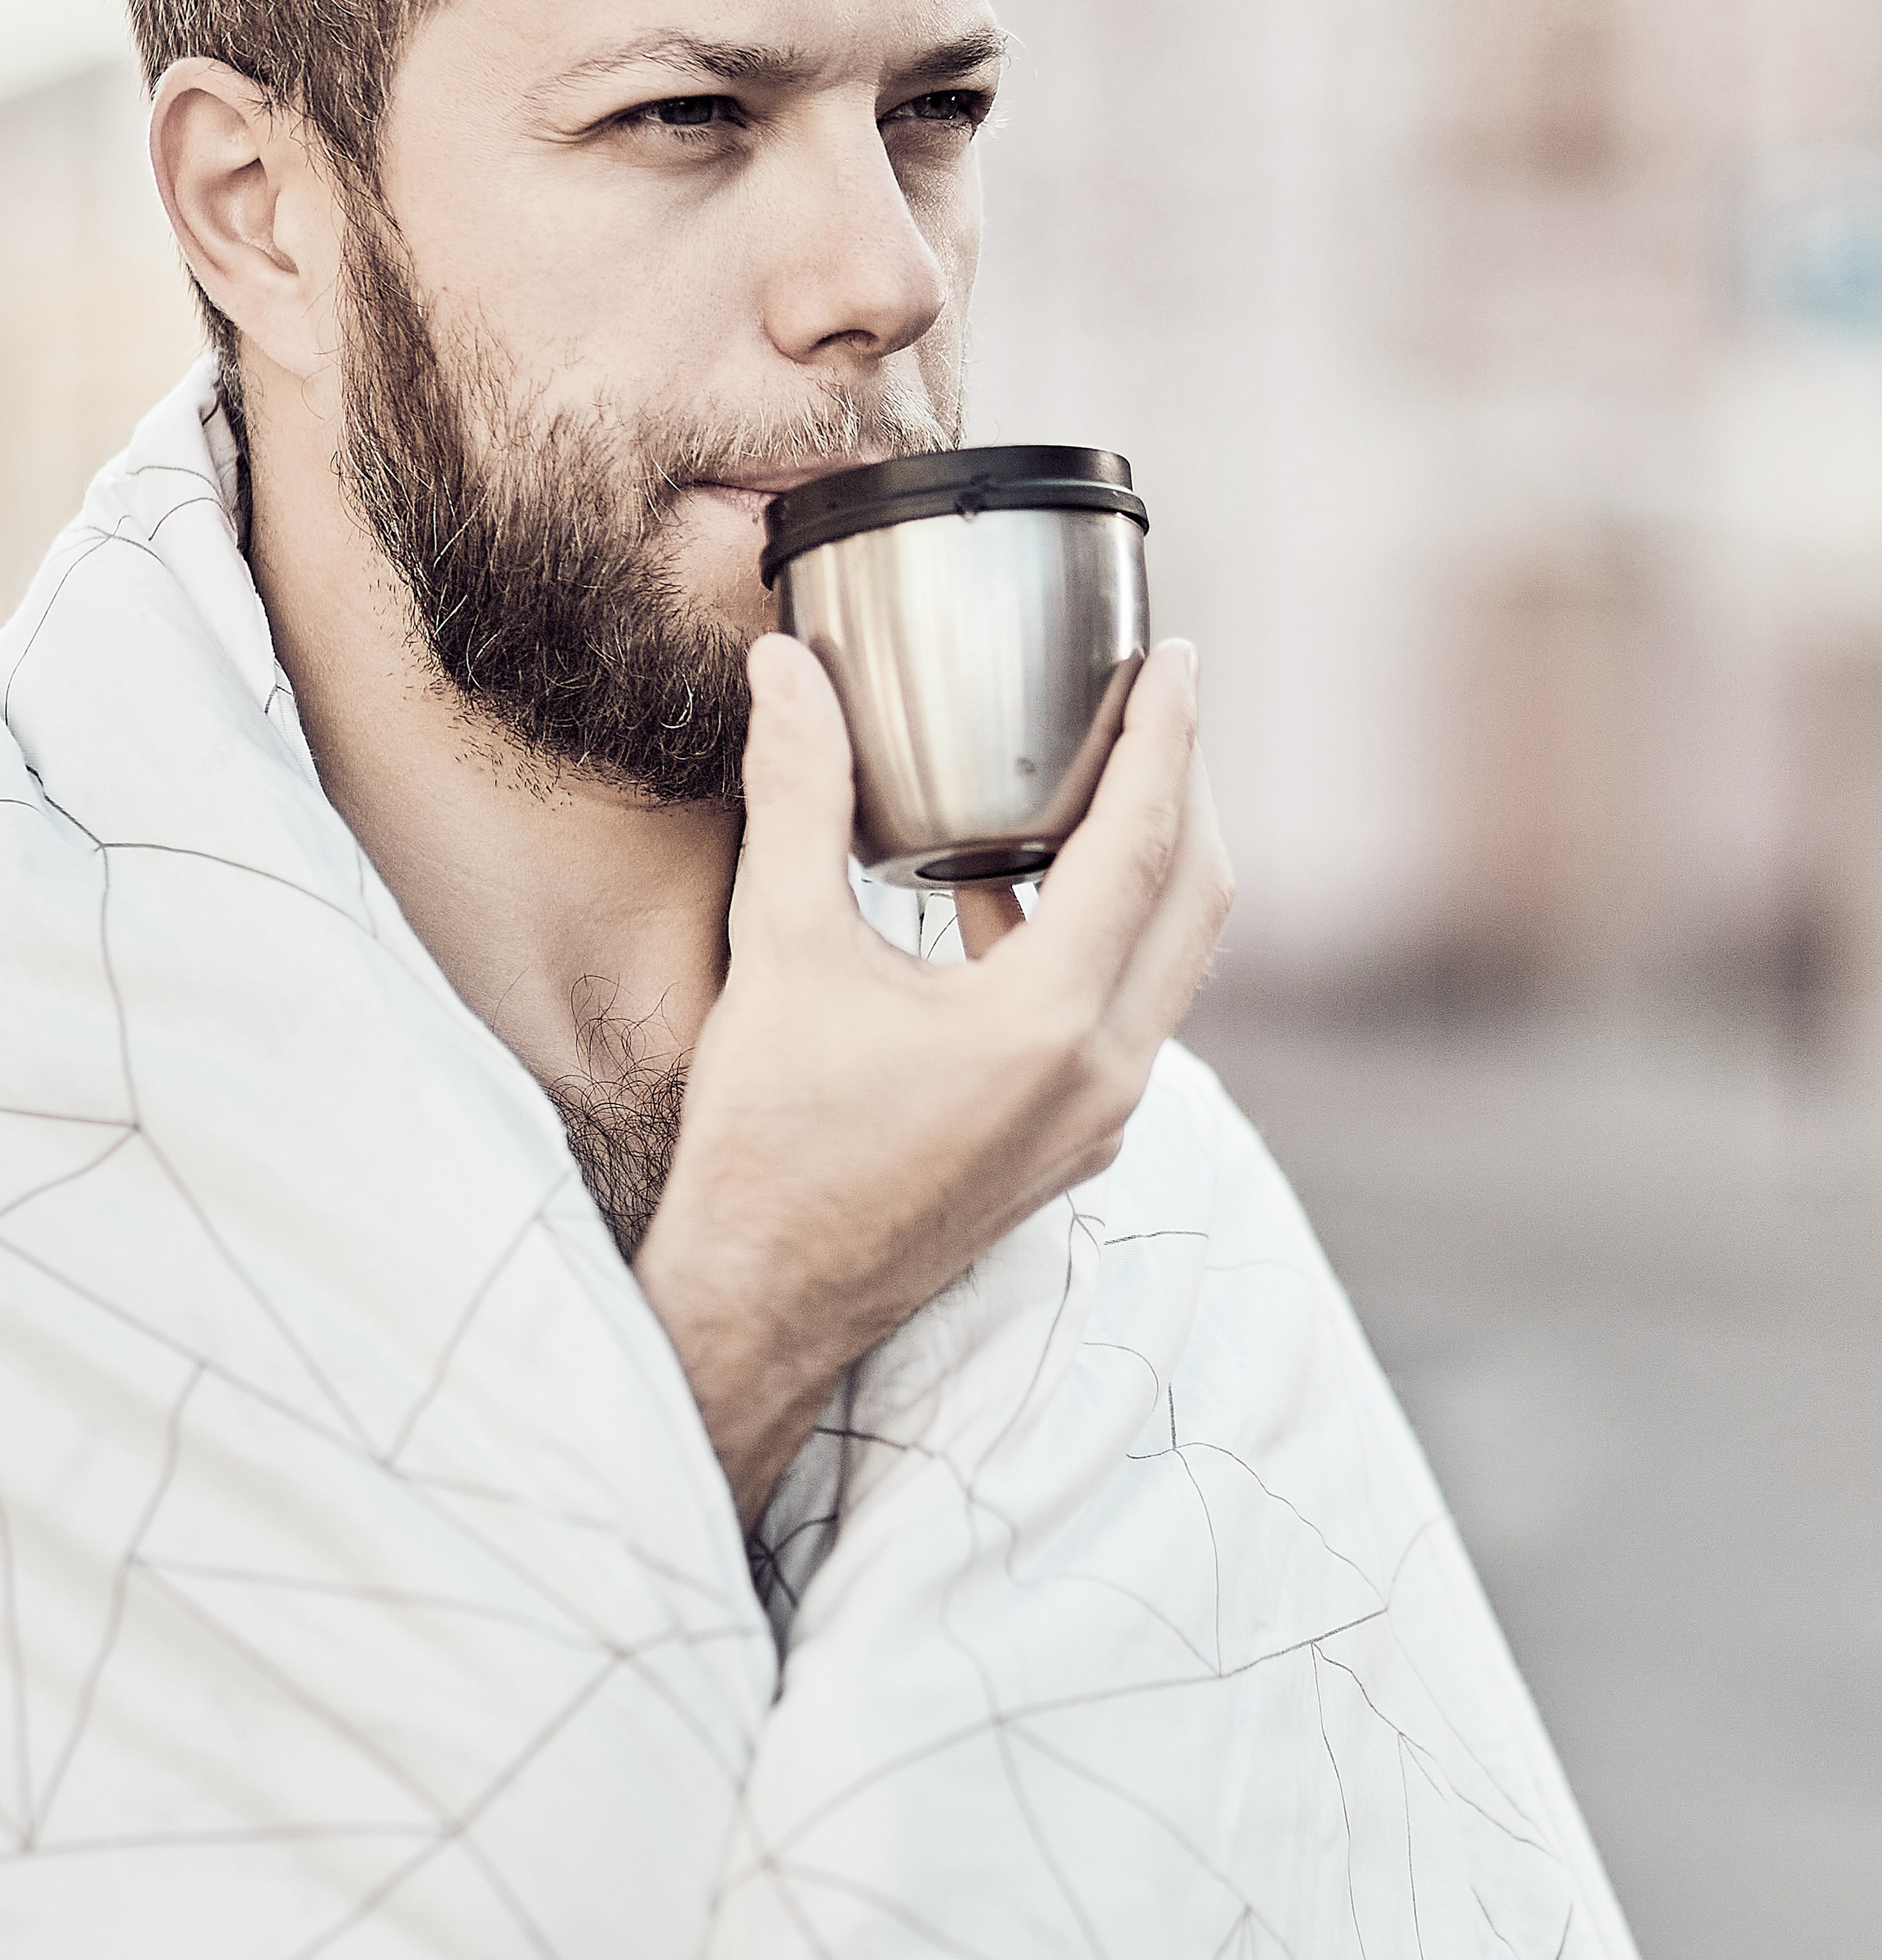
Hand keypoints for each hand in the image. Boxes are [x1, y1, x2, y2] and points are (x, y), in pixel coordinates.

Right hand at [635, 636, 1232, 1525]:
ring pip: (1168, 962)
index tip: (1174, 659)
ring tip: (1094, 783)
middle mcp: (1103, 1075)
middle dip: (1185, 790)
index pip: (1146, 844)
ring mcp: (1097, 1121)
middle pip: (1196, 899)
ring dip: (1148, 867)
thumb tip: (788, 667)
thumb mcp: (782, 950)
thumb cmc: (769, 1140)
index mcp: (1049, 1023)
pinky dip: (1099, 938)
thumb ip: (798, 797)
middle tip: (1154, 707)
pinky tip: (1011, 898)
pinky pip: (1123, 1015)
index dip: (1166, 736)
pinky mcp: (1070, 1145)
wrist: (764, 1300)